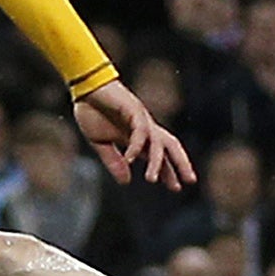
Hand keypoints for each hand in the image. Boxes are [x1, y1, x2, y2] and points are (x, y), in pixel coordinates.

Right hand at [73, 80, 194, 190]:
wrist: (84, 88)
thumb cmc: (91, 111)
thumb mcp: (101, 143)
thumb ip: (114, 161)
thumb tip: (126, 182)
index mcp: (139, 135)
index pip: (160, 155)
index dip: (169, 171)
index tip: (176, 187)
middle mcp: (146, 128)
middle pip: (171, 147)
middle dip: (181, 164)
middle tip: (190, 182)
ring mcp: (142, 119)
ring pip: (158, 142)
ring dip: (158, 162)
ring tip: (152, 180)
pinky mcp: (134, 110)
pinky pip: (140, 132)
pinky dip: (136, 146)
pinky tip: (129, 158)